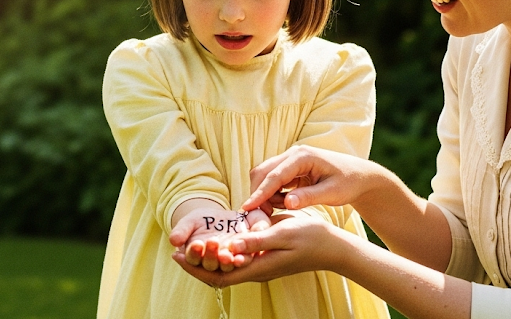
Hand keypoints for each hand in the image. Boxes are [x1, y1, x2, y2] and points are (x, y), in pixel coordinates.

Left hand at [172, 215, 342, 286]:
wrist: (333, 247)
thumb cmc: (311, 238)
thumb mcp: (283, 234)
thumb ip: (256, 241)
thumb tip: (230, 246)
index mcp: (258, 268)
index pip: (219, 276)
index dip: (195, 269)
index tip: (176, 256)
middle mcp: (257, 271)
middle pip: (219, 274)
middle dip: (197, 265)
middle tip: (176, 250)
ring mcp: (262, 267)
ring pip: (228, 268)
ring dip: (208, 259)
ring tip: (190, 246)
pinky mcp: (266, 260)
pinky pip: (238, 261)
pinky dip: (223, 253)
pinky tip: (217, 242)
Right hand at [242, 146, 376, 212]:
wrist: (358, 176)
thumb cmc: (348, 183)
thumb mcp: (332, 193)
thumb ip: (309, 197)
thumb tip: (287, 204)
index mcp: (303, 156)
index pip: (275, 175)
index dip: (260, 193)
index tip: (247, 208)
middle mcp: (293, 154)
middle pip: (262, 172)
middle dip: (258, 194)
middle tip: (262, 217)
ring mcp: (290, 160)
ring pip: (264, 176)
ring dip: (265, 195)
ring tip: (282, 209)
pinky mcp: (289, 168)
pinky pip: (272, 180)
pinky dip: (272, 194)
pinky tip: (285, 203)